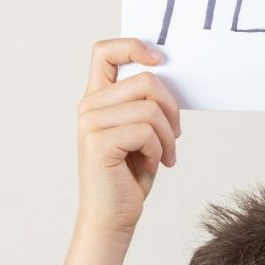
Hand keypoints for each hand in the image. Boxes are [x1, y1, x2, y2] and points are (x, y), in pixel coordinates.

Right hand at [77, 38, 180, 236]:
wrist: (112, 218)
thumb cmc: (128, 176)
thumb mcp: (139, 132)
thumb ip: (144, 102)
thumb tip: (167, 74)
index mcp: (96, 99)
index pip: (105, 51)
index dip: (134, 46)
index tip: (160, 60)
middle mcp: (89, 107)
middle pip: (145, 80)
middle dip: (171, 107)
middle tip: (175, 134)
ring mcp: (90, 124)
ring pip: (150, 107)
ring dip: (168, 134)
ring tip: (165, 154)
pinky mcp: (98, 143)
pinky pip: (146, 130)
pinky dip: (159, 149)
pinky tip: (154, 164)